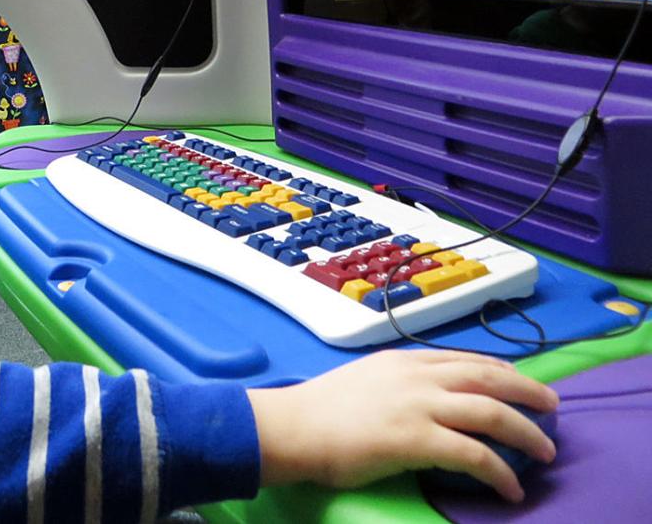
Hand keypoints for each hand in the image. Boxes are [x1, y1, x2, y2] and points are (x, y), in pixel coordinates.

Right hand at [246, 349, 557, 501]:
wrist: (295, 426)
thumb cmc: (320, 410)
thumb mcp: (364, 379)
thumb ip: (395, 383)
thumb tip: (418, 400)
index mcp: (403, 361)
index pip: (463, 359)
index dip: (498, 368)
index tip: (518, 379)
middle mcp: (417, 376)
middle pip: (488, 378)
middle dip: (527, 390)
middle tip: (552, 406)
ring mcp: (418, 405)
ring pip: (491, 411)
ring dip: (525, 431)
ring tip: (545, 451)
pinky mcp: (417, 439)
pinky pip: (474, 455)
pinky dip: (499, 471)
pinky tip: (510, 488)